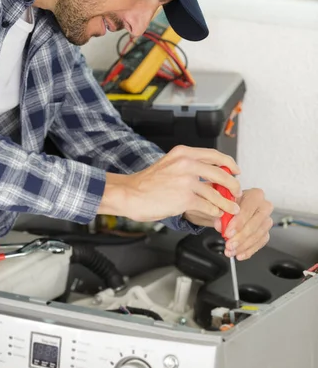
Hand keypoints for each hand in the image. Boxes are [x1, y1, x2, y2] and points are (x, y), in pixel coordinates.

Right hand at [100, 145, 241, 221]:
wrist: (130, 194)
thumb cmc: (146, 184)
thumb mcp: (169, 165)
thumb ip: (189, 168)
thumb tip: (211, 178)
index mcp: (183, 153)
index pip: (214, 155)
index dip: (229, 164)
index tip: (236, 171)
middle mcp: (186, 163)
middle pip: (221, 173)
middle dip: (233, 185)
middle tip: (237, 192)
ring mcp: (186, 181)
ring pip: (216, 192)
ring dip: (227, 203)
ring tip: (232, 208)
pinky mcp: (185, 198)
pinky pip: (208, 206)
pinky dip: (215, 211)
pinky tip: (217, 214)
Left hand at [185, 188, 273, 259]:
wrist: (231, 207)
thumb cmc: (228, 202)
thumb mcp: (221, 203)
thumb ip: (221, 212)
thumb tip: (220, 225)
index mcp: (255, 195)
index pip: (248, 210)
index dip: (238, 223)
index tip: (228, 232)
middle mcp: (264, 206)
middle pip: (255, 224)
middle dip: (241, 237)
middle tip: (229, 244)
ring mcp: (267, 220)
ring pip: (258, 235)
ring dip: (243, 246)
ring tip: (230, 251)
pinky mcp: (266, 232)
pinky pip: (260, 243)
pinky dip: (248, 250)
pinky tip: (239, 254)